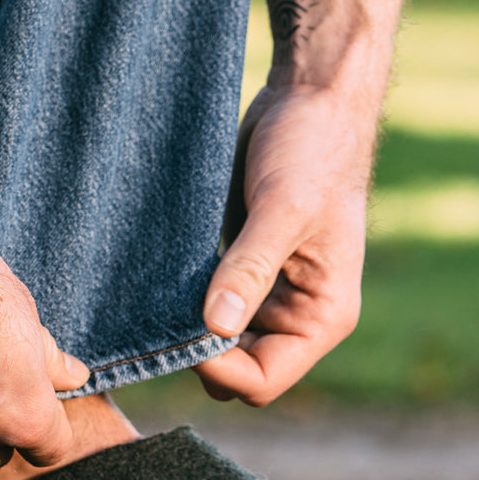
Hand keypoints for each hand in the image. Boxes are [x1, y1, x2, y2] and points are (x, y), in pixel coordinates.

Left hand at [196, 0, 404, 405]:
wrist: (309, 98)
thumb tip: (216, 327)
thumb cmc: (313, 149)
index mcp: (323, 317)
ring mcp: (267, 299)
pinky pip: (204, 311)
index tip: (182, 330)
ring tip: (156, 296)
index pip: (262, 381)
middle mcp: (297, 318)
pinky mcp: (239, 275)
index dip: (218, 369)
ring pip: (215, 345)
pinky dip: (181, 306)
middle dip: (198, 354)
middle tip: (158, 314)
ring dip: (185, 330)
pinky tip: (158, 281)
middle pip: (235, 372)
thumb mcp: (284, 209)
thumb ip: (250, 269)